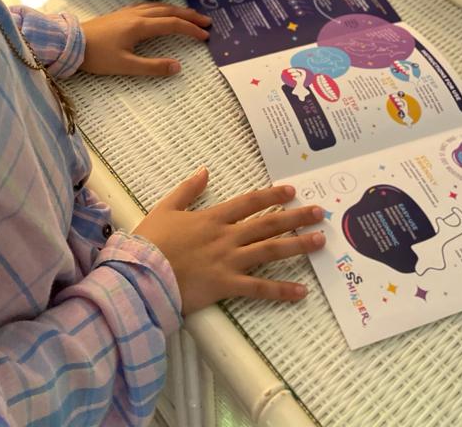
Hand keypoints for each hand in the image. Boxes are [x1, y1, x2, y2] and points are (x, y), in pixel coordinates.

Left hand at [79, 2, 210, 75]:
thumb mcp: (125, 66)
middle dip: (189, 16)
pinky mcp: (120, 14)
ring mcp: (128, 13)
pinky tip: (160, 11)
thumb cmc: (97, 56)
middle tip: (206, 21)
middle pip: (169, 11)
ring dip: (176, 10)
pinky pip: (147, 6)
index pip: (172, 25)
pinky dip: (161, 8)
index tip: (205, 35)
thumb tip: (177, 67)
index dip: (190, 30)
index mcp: (140, 26)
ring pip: (158, 6)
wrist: (71, 44)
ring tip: (189, 14)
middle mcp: (137, 15)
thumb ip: (152, 67)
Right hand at [134, 167, 325, 314]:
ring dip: (297, 245)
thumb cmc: (150, 242)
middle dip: (296, 217)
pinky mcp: (226, 285)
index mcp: (213, 217)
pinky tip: (301, 291)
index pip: (250, 202)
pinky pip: (259, 288)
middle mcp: (226, 236)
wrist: (141, 274)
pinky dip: (281, 290)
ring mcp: (229, 260)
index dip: (272, 195)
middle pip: (268, 223)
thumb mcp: (166, 208)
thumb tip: (204, 170)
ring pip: (270, 250)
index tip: (292, 191)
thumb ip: (187, 190)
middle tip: (320, 212)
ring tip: (320, 241)